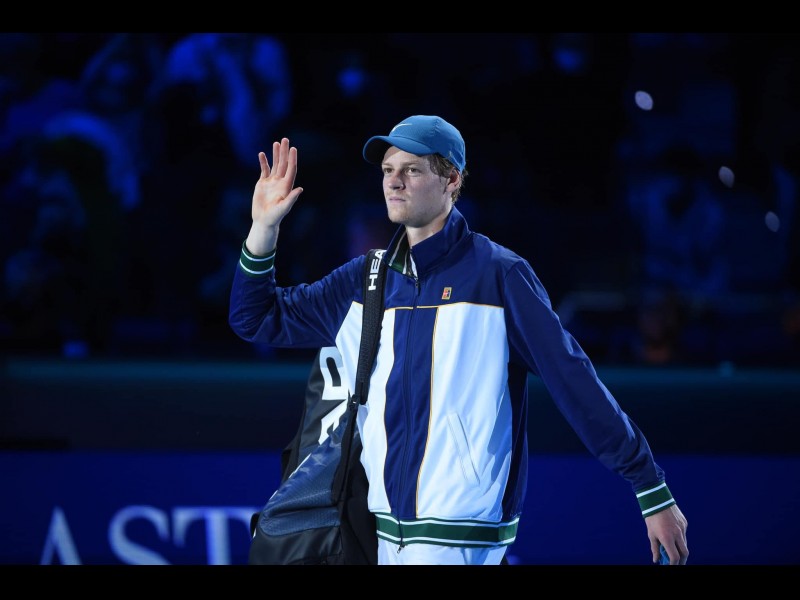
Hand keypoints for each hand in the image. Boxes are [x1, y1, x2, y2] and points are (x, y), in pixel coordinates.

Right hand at [246, 138, 302, 254]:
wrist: (264, 221)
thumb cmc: (275, 217)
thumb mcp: (284, 208)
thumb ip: (291, 198)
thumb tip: (300, 189)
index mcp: (286, 186)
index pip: (290, 169)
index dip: (292, 158)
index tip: (293, 148)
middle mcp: (280, 182)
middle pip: (283, 164)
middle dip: (284, 152)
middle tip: (285, 139)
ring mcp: (271, 182)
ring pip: (275, 165)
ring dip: (275, 154)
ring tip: (276, 143)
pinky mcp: (262, 184)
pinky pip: (264, 170)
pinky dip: (263, 162)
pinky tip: (262, 154)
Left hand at [645, 503, 688, 564]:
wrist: (657, 499)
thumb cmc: (651, 517)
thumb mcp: (651, 534)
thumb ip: (655, 548)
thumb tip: (656, 560)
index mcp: (667, 538)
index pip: (675, 557)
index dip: (673, 564)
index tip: (670, 565)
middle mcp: (677, 534)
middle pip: (684, 553)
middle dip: (682, 561)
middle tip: (677, 563)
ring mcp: (682, 528)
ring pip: (685, 544)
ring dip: (681, 550)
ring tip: (675, 552)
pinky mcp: (684, 523)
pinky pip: (684, 534)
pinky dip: (681, 539)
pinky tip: (675, 539)